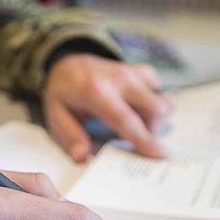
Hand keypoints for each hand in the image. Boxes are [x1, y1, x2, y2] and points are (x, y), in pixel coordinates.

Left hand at [42, 54, 173, 161]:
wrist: (69, 62)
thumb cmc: (64, 91)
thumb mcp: (56, 114)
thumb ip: (70, 136)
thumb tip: (81, 157)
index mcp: (96, 92)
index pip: (126, 119)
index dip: (144, 138)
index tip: (159, 154)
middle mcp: (120, 80)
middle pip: (155, 109)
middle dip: (155, 132)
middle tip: (140, 144)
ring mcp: (134, 73)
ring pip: (164, 100)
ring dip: (158, 120)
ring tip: (139, 128)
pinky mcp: (142, 72)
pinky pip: (161, 91)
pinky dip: (156, 105)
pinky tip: (140, 112)